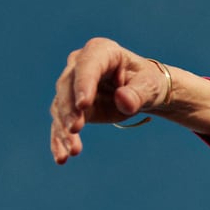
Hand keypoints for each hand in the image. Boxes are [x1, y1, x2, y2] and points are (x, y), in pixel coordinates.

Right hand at [48, 38, 168, 163]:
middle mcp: (80, 65)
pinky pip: (60, 124)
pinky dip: (59, 140)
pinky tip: (61, 158)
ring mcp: (72, 86)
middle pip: (67, 87)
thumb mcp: (150, 87)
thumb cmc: (149, 83)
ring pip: (60, 107)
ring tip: (72, 151)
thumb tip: (124, 101)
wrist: (143, 93)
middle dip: (69, 110)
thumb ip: (137, 94)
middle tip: (75, 130)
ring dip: (63, 130)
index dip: (83, 84)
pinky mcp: (70, 107)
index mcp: (101, 51)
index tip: (83, 105)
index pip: (88, 66)